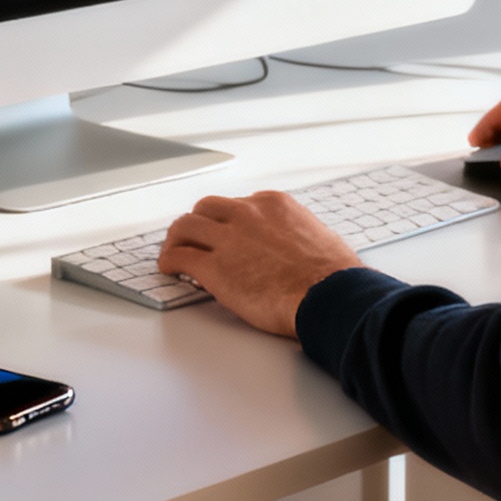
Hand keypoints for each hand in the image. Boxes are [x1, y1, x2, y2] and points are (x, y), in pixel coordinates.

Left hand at [157, 191, 363, 336]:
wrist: (328, 296)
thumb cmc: (332, 275)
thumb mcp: (319, 237)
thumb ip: (297, 235)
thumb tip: (297, 246)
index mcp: (273, 204)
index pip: (239, 203)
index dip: (229, 220)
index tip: (225, 232)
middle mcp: (247, 213)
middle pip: (207, 208)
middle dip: (199, 222)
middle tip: (194, 237)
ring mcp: (228, 238)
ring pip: (185, 225)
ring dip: (176, 238)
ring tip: (172, 250)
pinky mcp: (214, 267)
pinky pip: (179, 256)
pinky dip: (168, 260)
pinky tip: (168, 268)